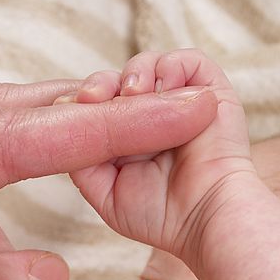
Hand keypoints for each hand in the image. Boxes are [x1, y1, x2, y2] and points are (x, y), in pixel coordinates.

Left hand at [61, 49, 255, 263]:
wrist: (205, 218)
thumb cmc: (161, 214)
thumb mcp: (104, 189)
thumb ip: (82, 157)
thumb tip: (66, 115)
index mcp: (134, 138)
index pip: (103, 102)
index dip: (86, 99)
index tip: (68, 108)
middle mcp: (159, 117)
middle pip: (121, 78)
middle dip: (102, 82)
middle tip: (92, 97)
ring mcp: (186, 103)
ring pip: (152, 64)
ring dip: (134, 73)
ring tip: (131, 94)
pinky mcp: (213, 93)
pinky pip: (190, 61)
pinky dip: (170, 66)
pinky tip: (159, 89)